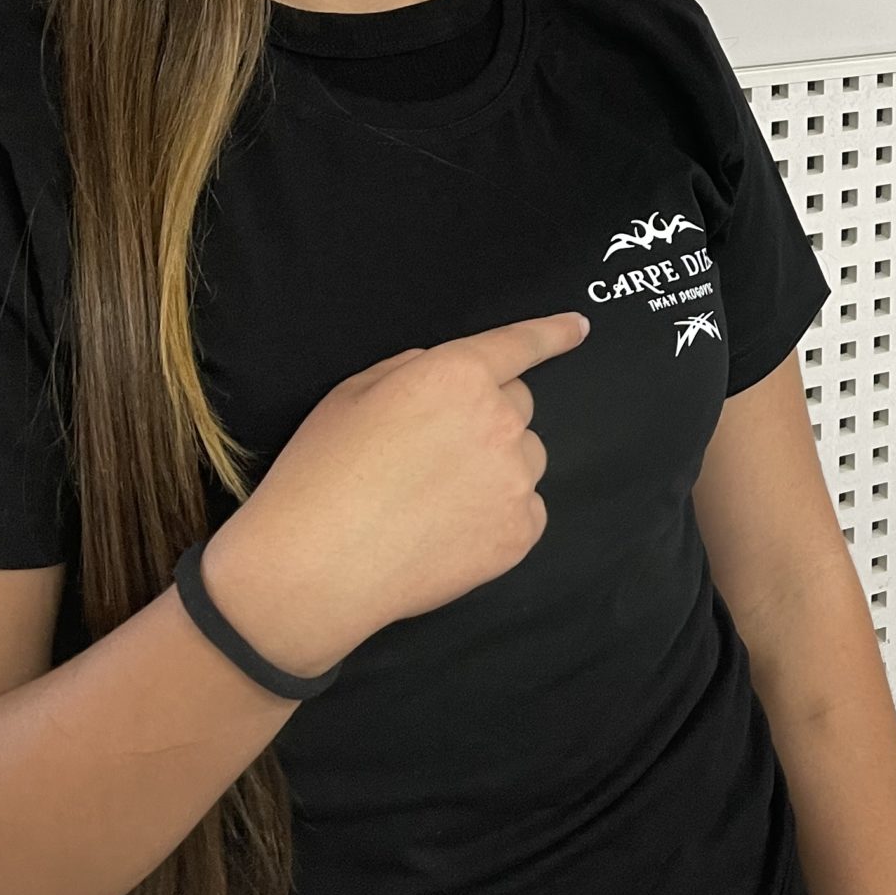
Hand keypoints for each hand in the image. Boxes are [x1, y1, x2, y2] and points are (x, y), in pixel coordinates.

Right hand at [196, 310, 592, 678]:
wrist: (317, 566)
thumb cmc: (321, 473)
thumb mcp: (352, 394)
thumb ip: (411, 370)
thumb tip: (442, 376)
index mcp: (457, 375)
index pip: (520, 344)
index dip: (553, 332)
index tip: (577, 328)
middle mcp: (499, 420)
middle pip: (517, 405)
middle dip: (487, 417)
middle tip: (435, 453)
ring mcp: (515, 480)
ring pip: (525, 459)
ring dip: (497, 466)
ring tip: (437, 499)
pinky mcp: (520, 533)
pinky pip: (526, 510)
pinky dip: (499, 516)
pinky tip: (452, 533)